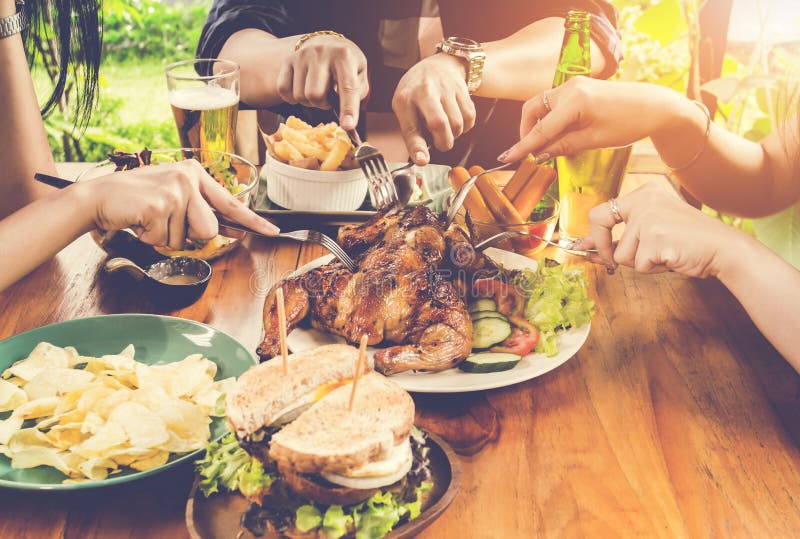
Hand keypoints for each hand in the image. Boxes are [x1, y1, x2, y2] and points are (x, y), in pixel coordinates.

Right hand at [90, 160, 278, 248]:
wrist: (100, 197)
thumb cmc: (138, 200)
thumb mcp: (175, 197)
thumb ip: (201, 210)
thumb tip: (232, 230)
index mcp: (196, 174)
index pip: (230, 202)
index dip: (253, 221)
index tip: (272, 231)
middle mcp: (189, 178)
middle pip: (208, 230)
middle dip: (186, 234)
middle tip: (164, 221)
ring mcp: (174, 190)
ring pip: (187, 239)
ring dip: (166, 237)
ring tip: (150, 219)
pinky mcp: (159, 204)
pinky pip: (164, 240)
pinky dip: (149, 237)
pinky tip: (139, 220)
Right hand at [276, 35, 368, 129]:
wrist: (325, 43)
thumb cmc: (345, 64)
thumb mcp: (360, 73)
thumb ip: (358, 92)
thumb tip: (347, 115)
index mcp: (344, 56)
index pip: (347, 87)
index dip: (348, 109)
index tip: (348, 126)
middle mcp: (322, 53)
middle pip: (315, 95)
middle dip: (323, 104)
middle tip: (329, 97)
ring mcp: (302, 56)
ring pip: (300, 95)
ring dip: (309, 101)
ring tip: (318, 90)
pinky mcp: (288, 60)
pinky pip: (284, 90)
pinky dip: (292, 98)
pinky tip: (302, 90)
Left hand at [392, 54, 476, 164]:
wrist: (439, 64)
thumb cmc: (418, 91)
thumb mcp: (405, 107)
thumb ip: (412, 131)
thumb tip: (422, 158)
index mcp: (404, 99)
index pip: (410, 128)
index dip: (417, 147)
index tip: (422, 160)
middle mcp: (424, 91)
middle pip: (439, 123)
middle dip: (443, 142)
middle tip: (442, 144)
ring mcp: (445, 88)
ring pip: (457, 124)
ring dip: (454, 135)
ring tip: (447, 128)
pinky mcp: (462, 89)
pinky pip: (469, 117)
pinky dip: (465, 126)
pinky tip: (457, 120)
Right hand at [498, 77, 685, 162]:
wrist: (654, 106)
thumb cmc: (629, 123)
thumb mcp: (594, 140)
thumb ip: (562, 146)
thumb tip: (539, 155)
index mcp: (575, 101)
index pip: (541, 128)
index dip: (522, 146)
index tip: (506, 157)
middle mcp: (569, 87)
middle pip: (532, 110)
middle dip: (527, 131)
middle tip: (530, 152)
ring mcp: (573, 85)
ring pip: (541, 105)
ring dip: (538, 125)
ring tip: (546, 146)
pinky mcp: (578, 87)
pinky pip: (553, 103)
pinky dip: (550, 119)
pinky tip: (557, 134)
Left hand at [573, 184, 740, 277]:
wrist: (724, 249)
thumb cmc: (688, 243)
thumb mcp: (653, 230)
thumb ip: (621, 236)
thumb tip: (582, 249)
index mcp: (644, 193)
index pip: (601, 210)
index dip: (592, 235)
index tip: (590, 250)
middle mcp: (644, 200)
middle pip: (599, 223)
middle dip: (601, 247)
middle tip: (612, 263)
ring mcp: (648, 218)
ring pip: (622, 254)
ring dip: (641, 262)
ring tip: (666, 253)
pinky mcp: (655, 237)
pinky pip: (639, 265)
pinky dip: (654, 269)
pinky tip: (672, 258)